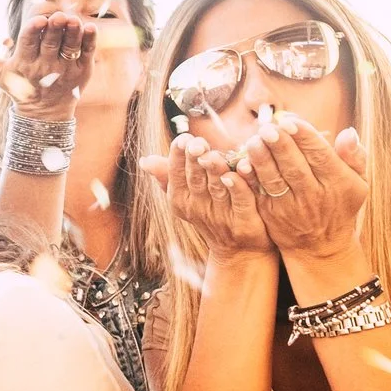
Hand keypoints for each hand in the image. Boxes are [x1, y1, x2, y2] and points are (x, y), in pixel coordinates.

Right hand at [0, 11, 96, 122]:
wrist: (44, 114)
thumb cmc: (19, 87)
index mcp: (24, 63)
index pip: (28, 43)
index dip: (33, 30)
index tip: (39, 20)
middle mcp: (45, 66)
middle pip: (51, 42)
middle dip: (55, 27)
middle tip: (59, 16)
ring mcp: (65, 69)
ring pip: (70, 46)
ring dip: (73, 32)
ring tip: (74, 20)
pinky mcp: (82, 71)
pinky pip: (87, 53)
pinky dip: (90, 40)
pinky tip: (90, 28)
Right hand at [142, 134, 274, 257]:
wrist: (238, 252)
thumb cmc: (210, 215)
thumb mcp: (186, 198)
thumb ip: (169, 176)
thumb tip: (144, 160)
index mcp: (182, 200)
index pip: (176, 175)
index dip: (178, 157)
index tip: (182, 138)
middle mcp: (199, 209)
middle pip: (195, 180)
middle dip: (195, 160)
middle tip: (196, 143)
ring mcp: (222, 217)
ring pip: (217, 189)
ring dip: (214, 170)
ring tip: (212, 154)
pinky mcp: (245, 223)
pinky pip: (241, 202)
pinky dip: (239, 186)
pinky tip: (237, 172)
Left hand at [233, 113, 368, 261]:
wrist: (320, 245)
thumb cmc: (340, 204)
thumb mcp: (357, 182)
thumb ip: (354, 156)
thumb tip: (348, 133)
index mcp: (337, 183)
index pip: (320, 156)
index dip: (305, 138)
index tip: (290, 121)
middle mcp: (314, 196)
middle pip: (295, 168)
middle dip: (280, 147)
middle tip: (268, 128)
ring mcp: (290, 208)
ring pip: (274, 181)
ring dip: (262, 161)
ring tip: (254, 141)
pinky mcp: (271, 215)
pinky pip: (259, 195)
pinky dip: (250, 180)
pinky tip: (241, 164)